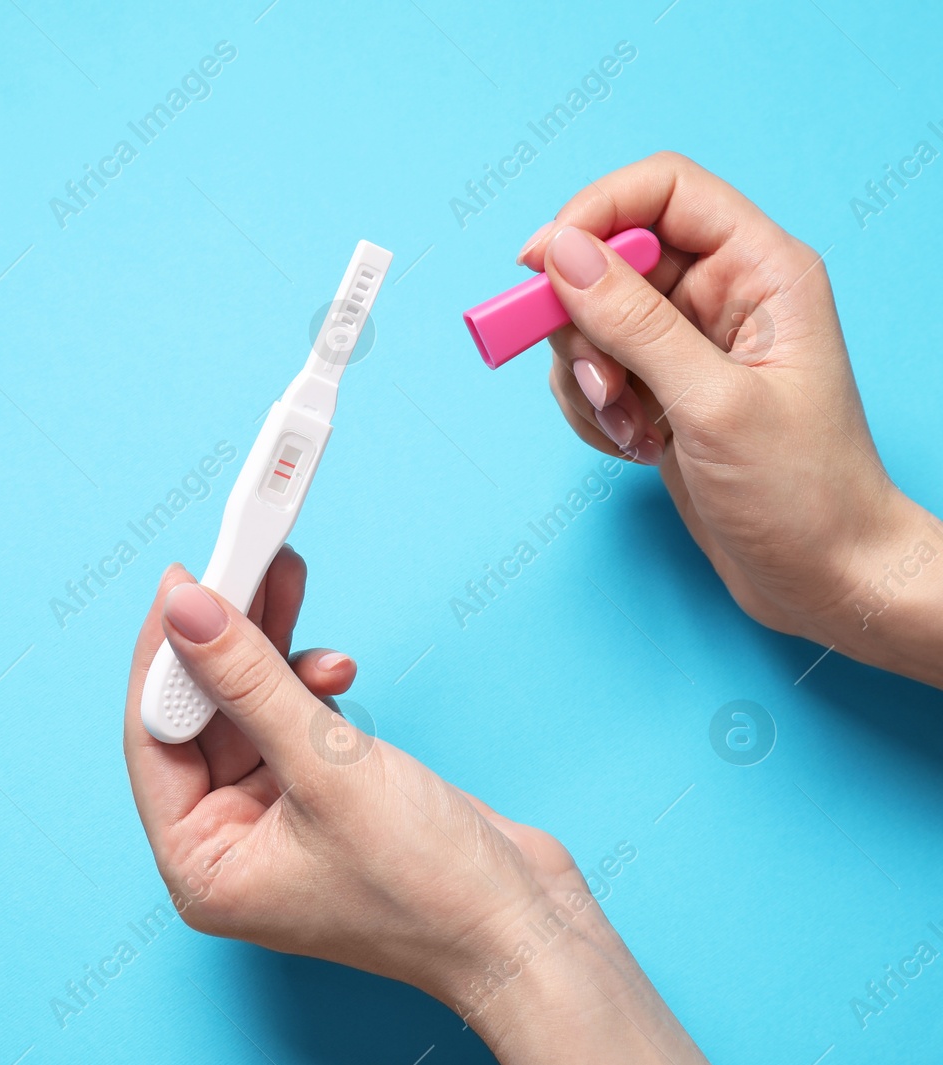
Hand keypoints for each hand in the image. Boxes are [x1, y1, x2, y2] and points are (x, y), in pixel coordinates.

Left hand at [123, 553, 706, 1063]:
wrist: (529, 928)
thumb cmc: (428, 886)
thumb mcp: (326, 768)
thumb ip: (248, 681)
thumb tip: (188, 611)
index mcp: (202, 866)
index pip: (154, 739)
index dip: (164, 654)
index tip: (182, 580)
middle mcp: (228, 844)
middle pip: (199, 715)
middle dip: (224, 638)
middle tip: (241, 560)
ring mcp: (276, 818)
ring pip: (248, 706)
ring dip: (269, 646)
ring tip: (286, 577)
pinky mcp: (323, 793)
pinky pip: (291, 718)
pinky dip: (309, 683)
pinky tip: (337, 667)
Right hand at [519, 151, 939, 671]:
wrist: (824, 576)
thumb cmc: (802, 492)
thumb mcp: (712, 403)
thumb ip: (633, 323)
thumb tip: (560, 252)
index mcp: (760, 268)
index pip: (662, 190)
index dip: (593, 213)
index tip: (538, 267)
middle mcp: (723, 293)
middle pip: (610, 257)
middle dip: (582, 324)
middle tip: (601, 384)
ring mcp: (688, 343)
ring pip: (588, 321)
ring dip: (587, 379)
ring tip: (630, 429)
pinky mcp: (662, 388)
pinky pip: (592, 372)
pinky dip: (592, 411)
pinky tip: (633, 446)